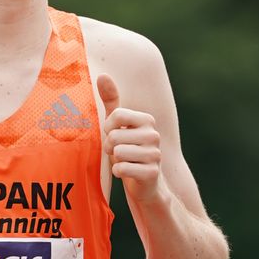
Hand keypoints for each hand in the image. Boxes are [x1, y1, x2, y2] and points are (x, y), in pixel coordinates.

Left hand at [97, 75, 163, 200]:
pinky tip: (127, 173)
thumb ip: (111, 100)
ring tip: (123, 161)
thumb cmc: (128, 150)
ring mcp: (155, 154)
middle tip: (118, 152)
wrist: (144, 183)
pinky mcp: (152, 172)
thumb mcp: (118, 125)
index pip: (116, 115)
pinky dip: (119, 172)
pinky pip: (122, 169)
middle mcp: (154, 135)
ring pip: (118, 153)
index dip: (107, 128)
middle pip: (114, 136)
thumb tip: (103, 75)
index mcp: (147, 120)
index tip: (112, 134)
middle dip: (110, 147)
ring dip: (115, 160)